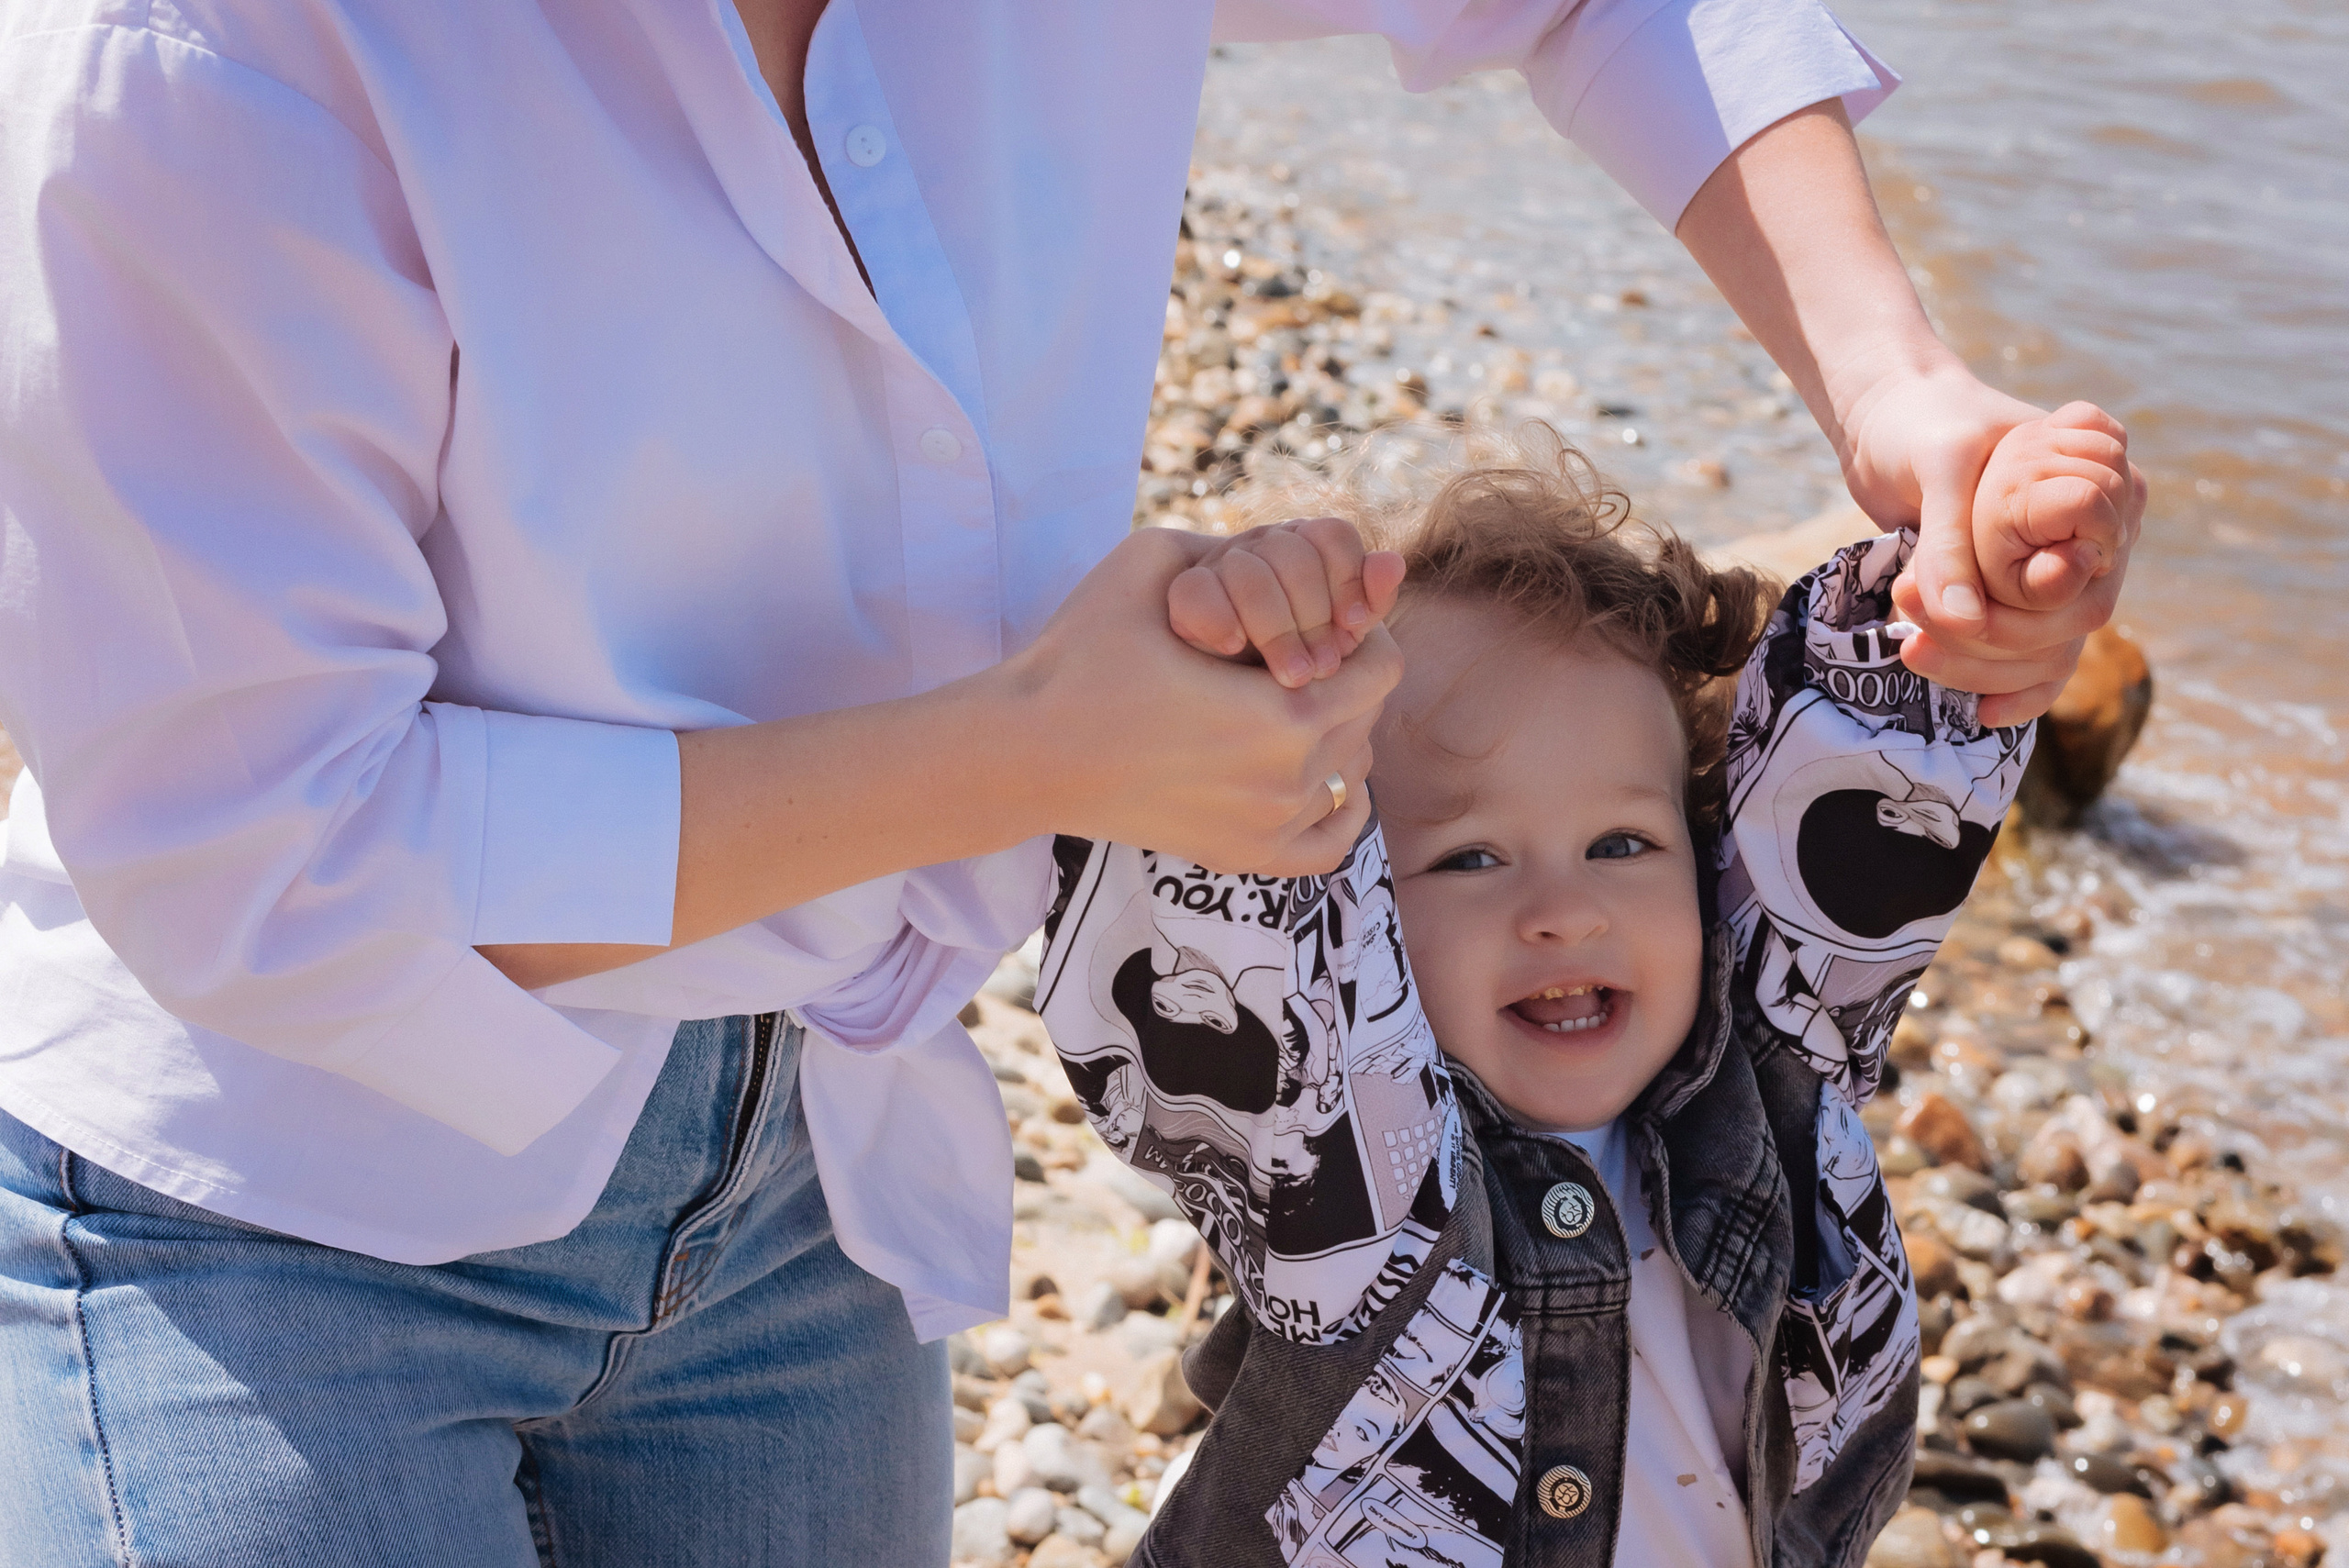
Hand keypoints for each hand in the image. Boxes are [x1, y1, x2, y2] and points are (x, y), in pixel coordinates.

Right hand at [1010, 526, 1399, 875]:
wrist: (1026, 752)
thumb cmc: (1082, 655)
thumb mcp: (1154, 565)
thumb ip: (1242, 546)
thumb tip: (1310, 540)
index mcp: (1282, 716)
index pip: (1380, 667)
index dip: (1356, 630)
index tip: (1317, 615)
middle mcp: (1289, 785)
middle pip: (1369, 719)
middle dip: (1342, 678)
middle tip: (1293, 654)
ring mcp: (1268, 832)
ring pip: (1355, 774)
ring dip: (1337, 734)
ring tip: (1284, 704)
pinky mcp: (1243, 859)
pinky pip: (1332, 842)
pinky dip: (1337, 806)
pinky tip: (1304, 774)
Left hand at [1838, 367, 2145, 726]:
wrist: (1887, 419)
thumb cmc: (1924, 423)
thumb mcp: (1940, 467)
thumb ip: (1951, 540)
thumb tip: (1966, 621)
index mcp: (2099, 485)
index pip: (2093, 576)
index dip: (2032, 611)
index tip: (1957, 614)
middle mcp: (2092, 534)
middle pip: (2071, 623)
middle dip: (1990, 641)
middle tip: (1908, 628)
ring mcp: (2054, 566)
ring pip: (2049, 648)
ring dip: (1981, 665)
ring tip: (1908, 648)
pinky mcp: (2012, 591)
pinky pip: (2028, 653)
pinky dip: (2002, 681)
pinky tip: (1977, 714)